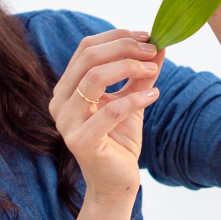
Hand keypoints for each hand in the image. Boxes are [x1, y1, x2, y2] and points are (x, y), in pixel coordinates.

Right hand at [49, 29, 164, 203]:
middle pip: (89, 57)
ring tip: (153, 71)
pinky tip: (153, 94)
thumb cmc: (120, 139)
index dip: (118, 37)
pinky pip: (109, 111)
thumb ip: (140, 73)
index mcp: (67, 88)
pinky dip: (134, 98)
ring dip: (129, 68)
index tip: (147, 37)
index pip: (87, 48)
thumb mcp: (132, 98)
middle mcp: (60, 101)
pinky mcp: (80, 141)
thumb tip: (159, 44)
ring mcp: (66, 122)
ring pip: (93, 78)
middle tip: (153, 51)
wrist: (117, 182)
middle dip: (125, 48)